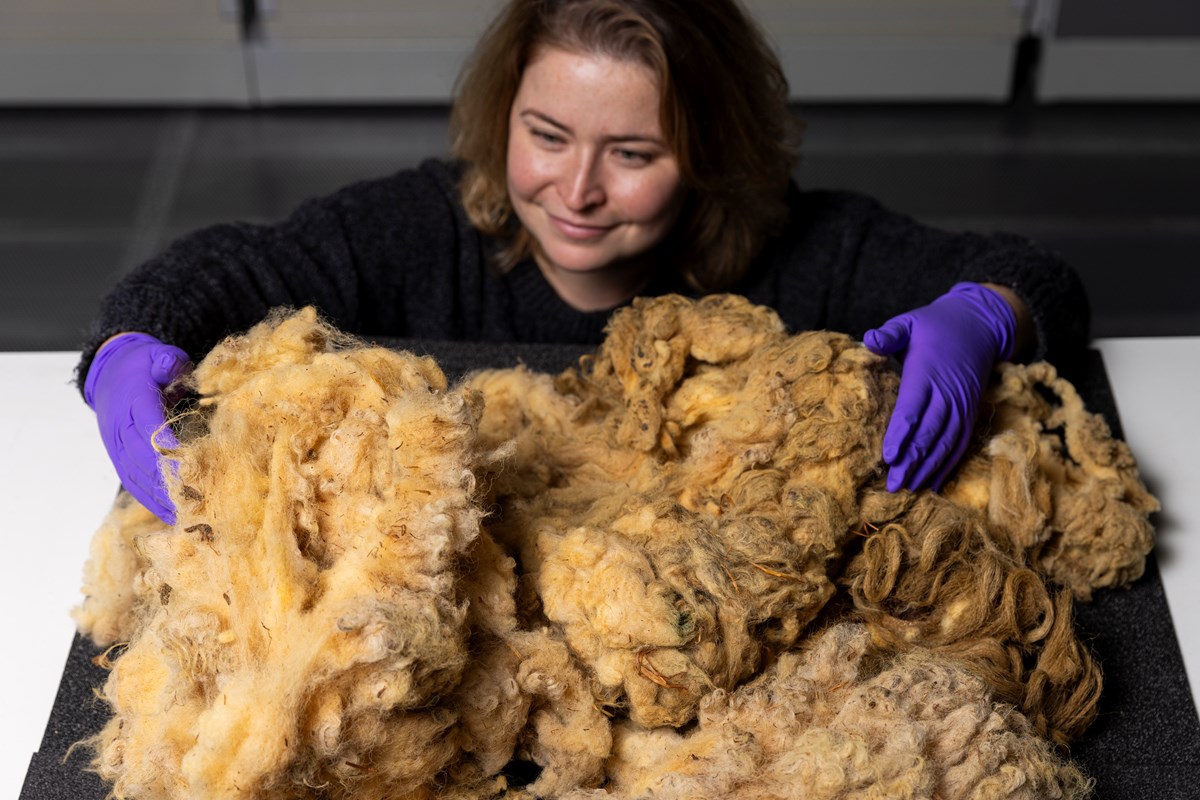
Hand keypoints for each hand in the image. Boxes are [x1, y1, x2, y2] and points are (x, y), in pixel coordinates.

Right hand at [84, 333, 190, 523]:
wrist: (111, 375)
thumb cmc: (144, 367)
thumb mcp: (157, 355)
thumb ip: (167, 361)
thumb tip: (172, 364)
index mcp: (132, 400)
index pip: (149, 425)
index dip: (167, 444)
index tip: (189, 462)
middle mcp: (121, 427)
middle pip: (142, 457)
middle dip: (169, 478)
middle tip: (197, 497)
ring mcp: (117, 447)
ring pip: (137, 475)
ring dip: (161, 496)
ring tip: (189, 514)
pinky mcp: (119, 459)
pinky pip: (133, 483)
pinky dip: (151, 501)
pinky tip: (172, 516)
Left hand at [864, 282, 1015, 491]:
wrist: (979, 326)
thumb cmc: (934, 326)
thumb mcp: (910, 322)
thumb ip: (889, 333)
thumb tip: (869, 339)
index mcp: (927, 373)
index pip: (913, 408)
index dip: (901, 434)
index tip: (888, 456)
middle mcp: (947, 394)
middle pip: (929, 433)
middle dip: (912, 461)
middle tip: (893, 485)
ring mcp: (961, 406)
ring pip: (946, 443)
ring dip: (929, 468)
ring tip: (910, 489)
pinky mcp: (970, 414)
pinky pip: (961, 444)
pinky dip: (949, 465)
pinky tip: (934, 484)